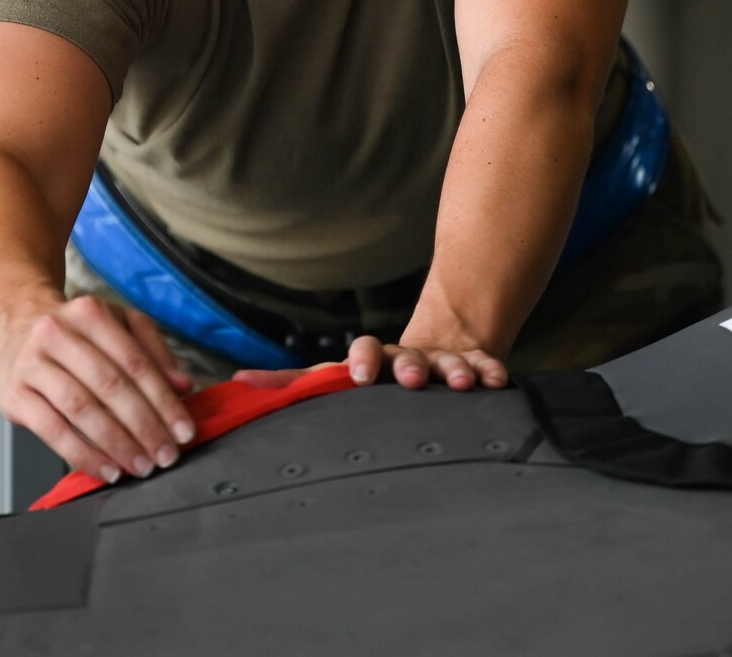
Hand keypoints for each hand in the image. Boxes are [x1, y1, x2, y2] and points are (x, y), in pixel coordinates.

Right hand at [0, 295, 196, 483]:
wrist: (14, 328)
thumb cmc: (74, 334)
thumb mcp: (118, 327)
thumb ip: (153, 353)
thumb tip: (183, 386)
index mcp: (90, 313)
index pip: (135, 361)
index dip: (163, 399)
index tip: (183, 430)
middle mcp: (57, 334)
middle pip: (109, 385)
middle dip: (144, 426)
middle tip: (165, 454)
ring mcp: (31, 364)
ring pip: (81, 408)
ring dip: (116, 443)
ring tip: (140, 465)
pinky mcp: (13, 394)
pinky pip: (52, 430)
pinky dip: (82, 454)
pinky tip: (106, 468)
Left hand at [228, 336, 512, 391]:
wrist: (440, 345)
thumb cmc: (377, 374)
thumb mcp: (336, 378)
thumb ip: (290, 385)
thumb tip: (234, 385)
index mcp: (373, 364)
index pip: (362, 354)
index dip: (360, 361)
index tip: (358, 376)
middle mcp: (407, 360)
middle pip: (406, 359)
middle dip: (408, 367)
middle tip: (409, 379)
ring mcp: (441, 364)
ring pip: (448, 364)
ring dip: (452, 370)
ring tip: (459, 383)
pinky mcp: (475, 366)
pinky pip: (485, 367)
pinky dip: (490, 371)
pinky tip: (497, 380)